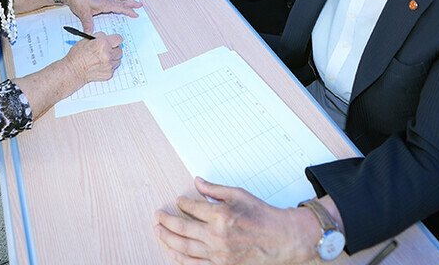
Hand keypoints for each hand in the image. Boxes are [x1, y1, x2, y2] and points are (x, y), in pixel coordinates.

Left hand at [60, 0, 140, 32]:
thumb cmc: (77, 0)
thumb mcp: (83, 13)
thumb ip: (88, 24)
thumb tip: (90, 35)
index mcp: (104, 4)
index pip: (120, 8)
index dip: (129, 11)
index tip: (136, 14)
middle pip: (121, 1)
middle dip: (131, 3)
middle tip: (140, 3)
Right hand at [64, 33, 123, 82]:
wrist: (74, 71)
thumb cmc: (77, 56)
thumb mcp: (86, 40)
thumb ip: (99, 37)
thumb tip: (107, 37)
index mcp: (102, 44)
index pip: (119, 39)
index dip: (115, 40)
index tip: (113, 41)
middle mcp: (108, 55)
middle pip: (120, 49)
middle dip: (113, 49)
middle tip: (106, 50)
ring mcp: (109, 65)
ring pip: (118, 59)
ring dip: (112, 58)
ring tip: (102, 58)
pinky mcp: (109, 73)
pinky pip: (114, 67)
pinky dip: (109, 66)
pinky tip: (100, 65)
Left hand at [153, 177, 315, 264]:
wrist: (282, 239)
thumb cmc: (263, 216)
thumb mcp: (239, 195)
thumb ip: (215, 190)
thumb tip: (197, 182)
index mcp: (220, 216)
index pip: (191, 208)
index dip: (182, 203)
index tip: (178, 201)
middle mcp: (216, 236)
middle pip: (182, 228)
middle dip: (166, 221)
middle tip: (157, 216)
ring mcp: (218, 254)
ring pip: (184, 247)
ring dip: (168, 239)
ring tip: (158, 232)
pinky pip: (196, 264)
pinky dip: (181, 258)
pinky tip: (172, 252)